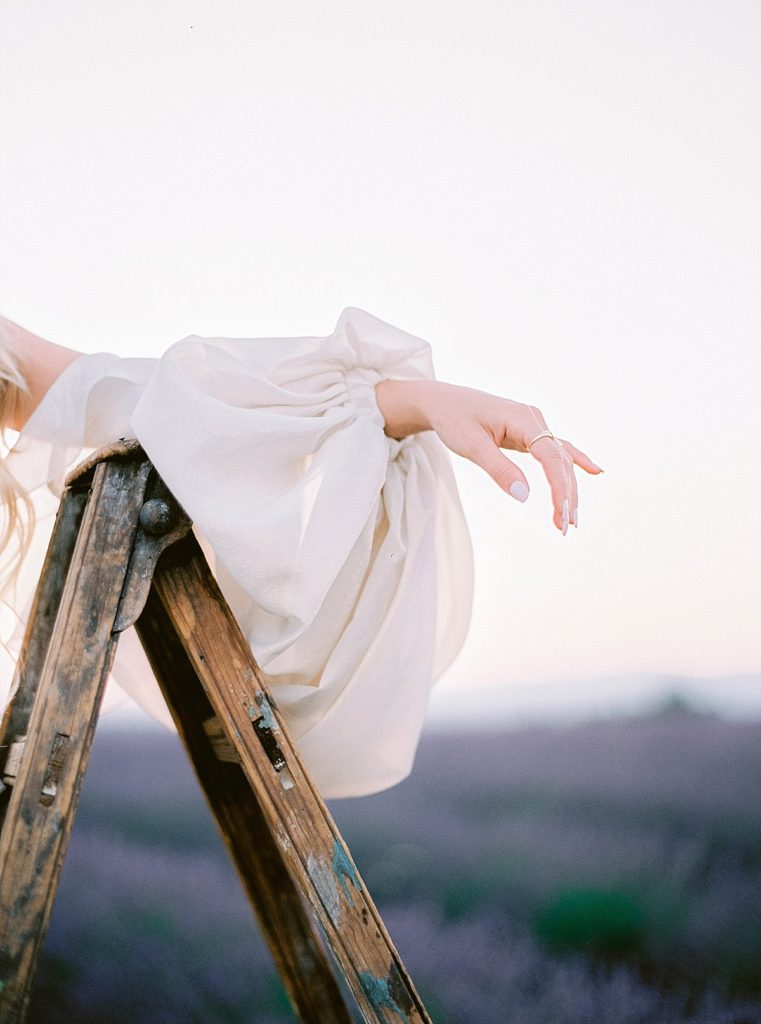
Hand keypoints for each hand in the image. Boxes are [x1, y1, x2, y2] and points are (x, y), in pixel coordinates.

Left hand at [375, 379, 603, 534]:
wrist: (444, 401)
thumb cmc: (454, 420)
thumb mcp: (471, 446)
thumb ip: (498, 469)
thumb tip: (524, 496)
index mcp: (522, 418)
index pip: (551, 455)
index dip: (560, 485)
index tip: (563, 511)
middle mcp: (534, 419)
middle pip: (561, 460)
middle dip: (567, 494)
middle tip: (567, 527)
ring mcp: (534, 426)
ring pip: (560, 459)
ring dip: (567, 488)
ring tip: (569, 520)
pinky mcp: (529, 433)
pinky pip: (556, 451)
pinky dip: (573, 464)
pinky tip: (594, 472)